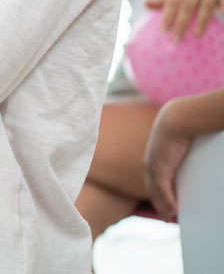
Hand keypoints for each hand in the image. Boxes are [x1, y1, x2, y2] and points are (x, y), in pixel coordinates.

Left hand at [143, 100, 192, 221]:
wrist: (176, 119)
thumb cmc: (181, 126)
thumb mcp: (178, 141)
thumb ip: (180, 150)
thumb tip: (188, 151)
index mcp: (152, 157)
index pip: (152, 179)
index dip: (157, 192)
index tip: (164, 203)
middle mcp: (149, 163)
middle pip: (152, 189)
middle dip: (159, 203)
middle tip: (167, 216)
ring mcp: (153, 166)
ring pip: (156, 192)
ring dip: (163, 206)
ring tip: (171, 218)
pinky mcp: (160, 168)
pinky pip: (162, 190)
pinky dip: (167, 202)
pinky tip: (174, 211)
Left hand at [146, 0, 223, 41]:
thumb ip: (165, 0)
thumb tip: (145, 4)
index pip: (172, 3)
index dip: (167, 16)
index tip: (164, 32)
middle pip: (186, 6)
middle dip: (181, 23)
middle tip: (176, 39)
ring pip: (205, 7)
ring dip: (201, 21)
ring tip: (196, 35)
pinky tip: (223, 19)